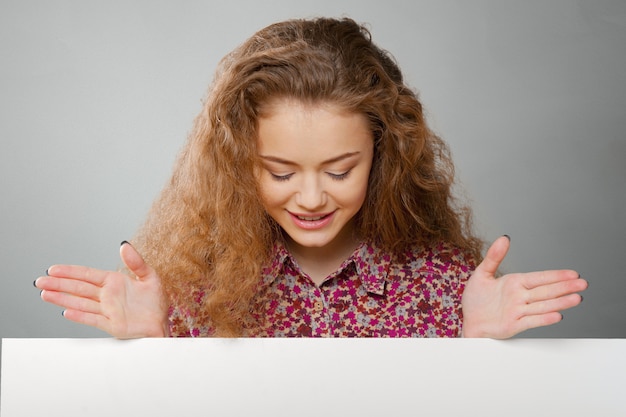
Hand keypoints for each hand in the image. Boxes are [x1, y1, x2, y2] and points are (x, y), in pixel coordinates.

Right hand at [35, 242, 167, 337]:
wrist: (161, 324)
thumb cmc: (155, 302)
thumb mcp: (149, 277)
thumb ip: (136, 262)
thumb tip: (124, 245)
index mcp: (114, 282)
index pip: (87, 275)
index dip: (70, 272)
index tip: (53, 269)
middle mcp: (107, 296)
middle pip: (78, 288)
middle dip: (59, 284)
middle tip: (39, 281)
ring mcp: (107, 310)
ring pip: (80, 303)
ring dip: (63, 299)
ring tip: (45, 294)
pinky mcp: (112, 324)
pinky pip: (93, 319)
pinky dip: (80, 316)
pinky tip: (66, 312)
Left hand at [461, 236, 587, 337]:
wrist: (467, 320)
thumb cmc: (476, 299)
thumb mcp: (482, 273)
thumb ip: (494, 257)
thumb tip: (504, 238)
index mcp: (515, 283)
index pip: (539, 278)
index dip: (556, 275)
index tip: (573, 273)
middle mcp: (520, 297)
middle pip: (546, 291)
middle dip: (565, 287)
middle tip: (583, 284)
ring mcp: (518, 311)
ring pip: (543, 306)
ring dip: (560, 302)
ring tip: (577, 298)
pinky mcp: (514, 325)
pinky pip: (531, 321)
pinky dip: (544, 319)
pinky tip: (557, 315)